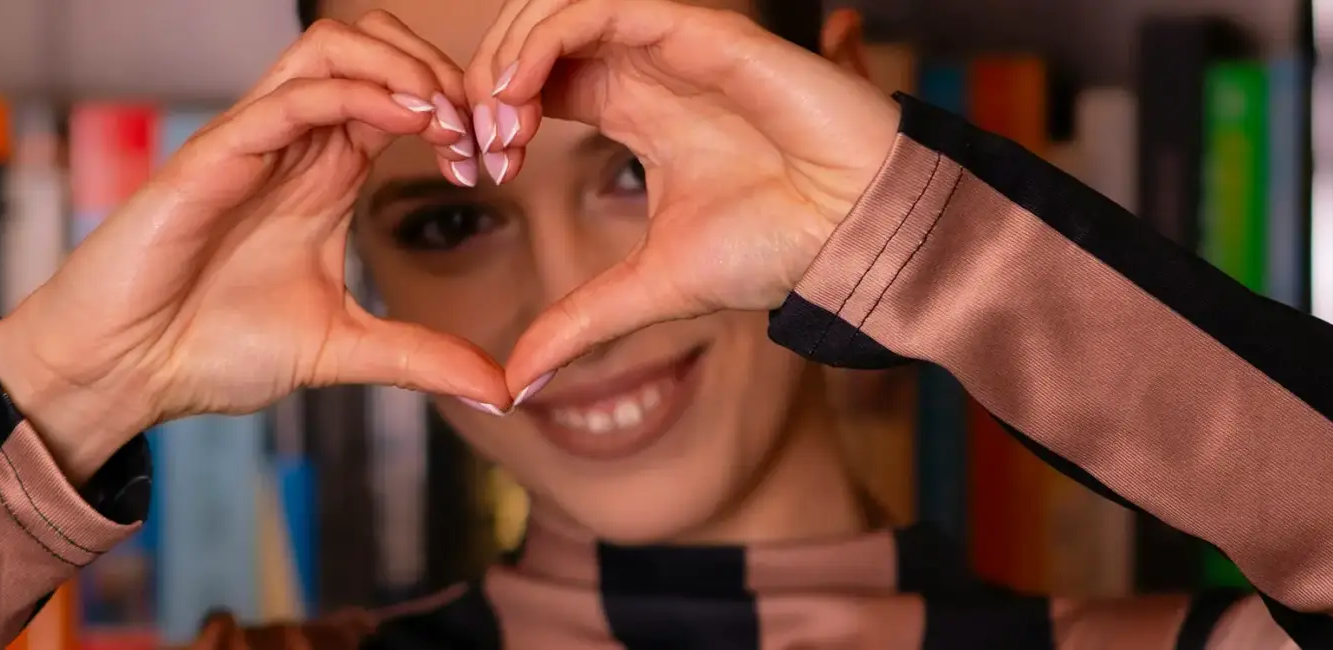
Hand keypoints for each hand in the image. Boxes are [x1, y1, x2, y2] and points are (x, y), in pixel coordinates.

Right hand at [0, 12, 509, 482]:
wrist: (123, 373)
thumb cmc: (208, 349)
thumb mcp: (342, 351)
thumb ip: (420, 358)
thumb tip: (501, 392)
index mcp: (323, 173)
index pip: (399, 92)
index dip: (455, 108)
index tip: (491, 161)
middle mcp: (292, 144)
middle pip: (371, 45)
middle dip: (439, 71)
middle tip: (480, 131)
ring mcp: (253, 142)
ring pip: (331, 46)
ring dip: (403, 67)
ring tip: (446, 118)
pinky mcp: (215, 155)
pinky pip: (291, 95)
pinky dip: (358, 92)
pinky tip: (407, 122)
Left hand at [461, 0, 901, 390]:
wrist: (855, 238)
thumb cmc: (780, 250)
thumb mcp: (651, 288)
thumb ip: (581, 322)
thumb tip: (517, 382)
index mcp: (639, 109)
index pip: (541, 78)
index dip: (494, 110)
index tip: (483, 170)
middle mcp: (651, 66)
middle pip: (537, 33)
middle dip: (488, 79)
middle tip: (477, 141)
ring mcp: (674, 43)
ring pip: (560, 8)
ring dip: (509, 53)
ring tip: (494, 116)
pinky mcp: (700, 31)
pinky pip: (602, 6)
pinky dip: (547, 39)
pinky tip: (521, 92)